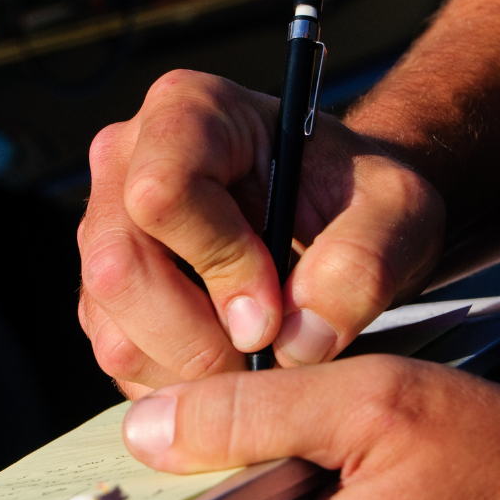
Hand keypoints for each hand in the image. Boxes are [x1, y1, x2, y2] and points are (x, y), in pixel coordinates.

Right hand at [79, 70, 444, 398]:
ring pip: (113, 330)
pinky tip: (228, 365)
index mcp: (189, 112)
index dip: (220, 264)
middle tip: (266, 354)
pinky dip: (177, 387)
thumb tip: (296, 342)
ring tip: (256, 360)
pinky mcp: (103, 295)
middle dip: (199, 338)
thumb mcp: (396, 213)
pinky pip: (118, 359)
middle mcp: (126, 164)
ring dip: (190, 372)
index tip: (276, 309)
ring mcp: (105, 232)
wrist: (333, 219)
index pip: (164, 192)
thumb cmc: (357, 200)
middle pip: (120, 269)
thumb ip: (362, 265)